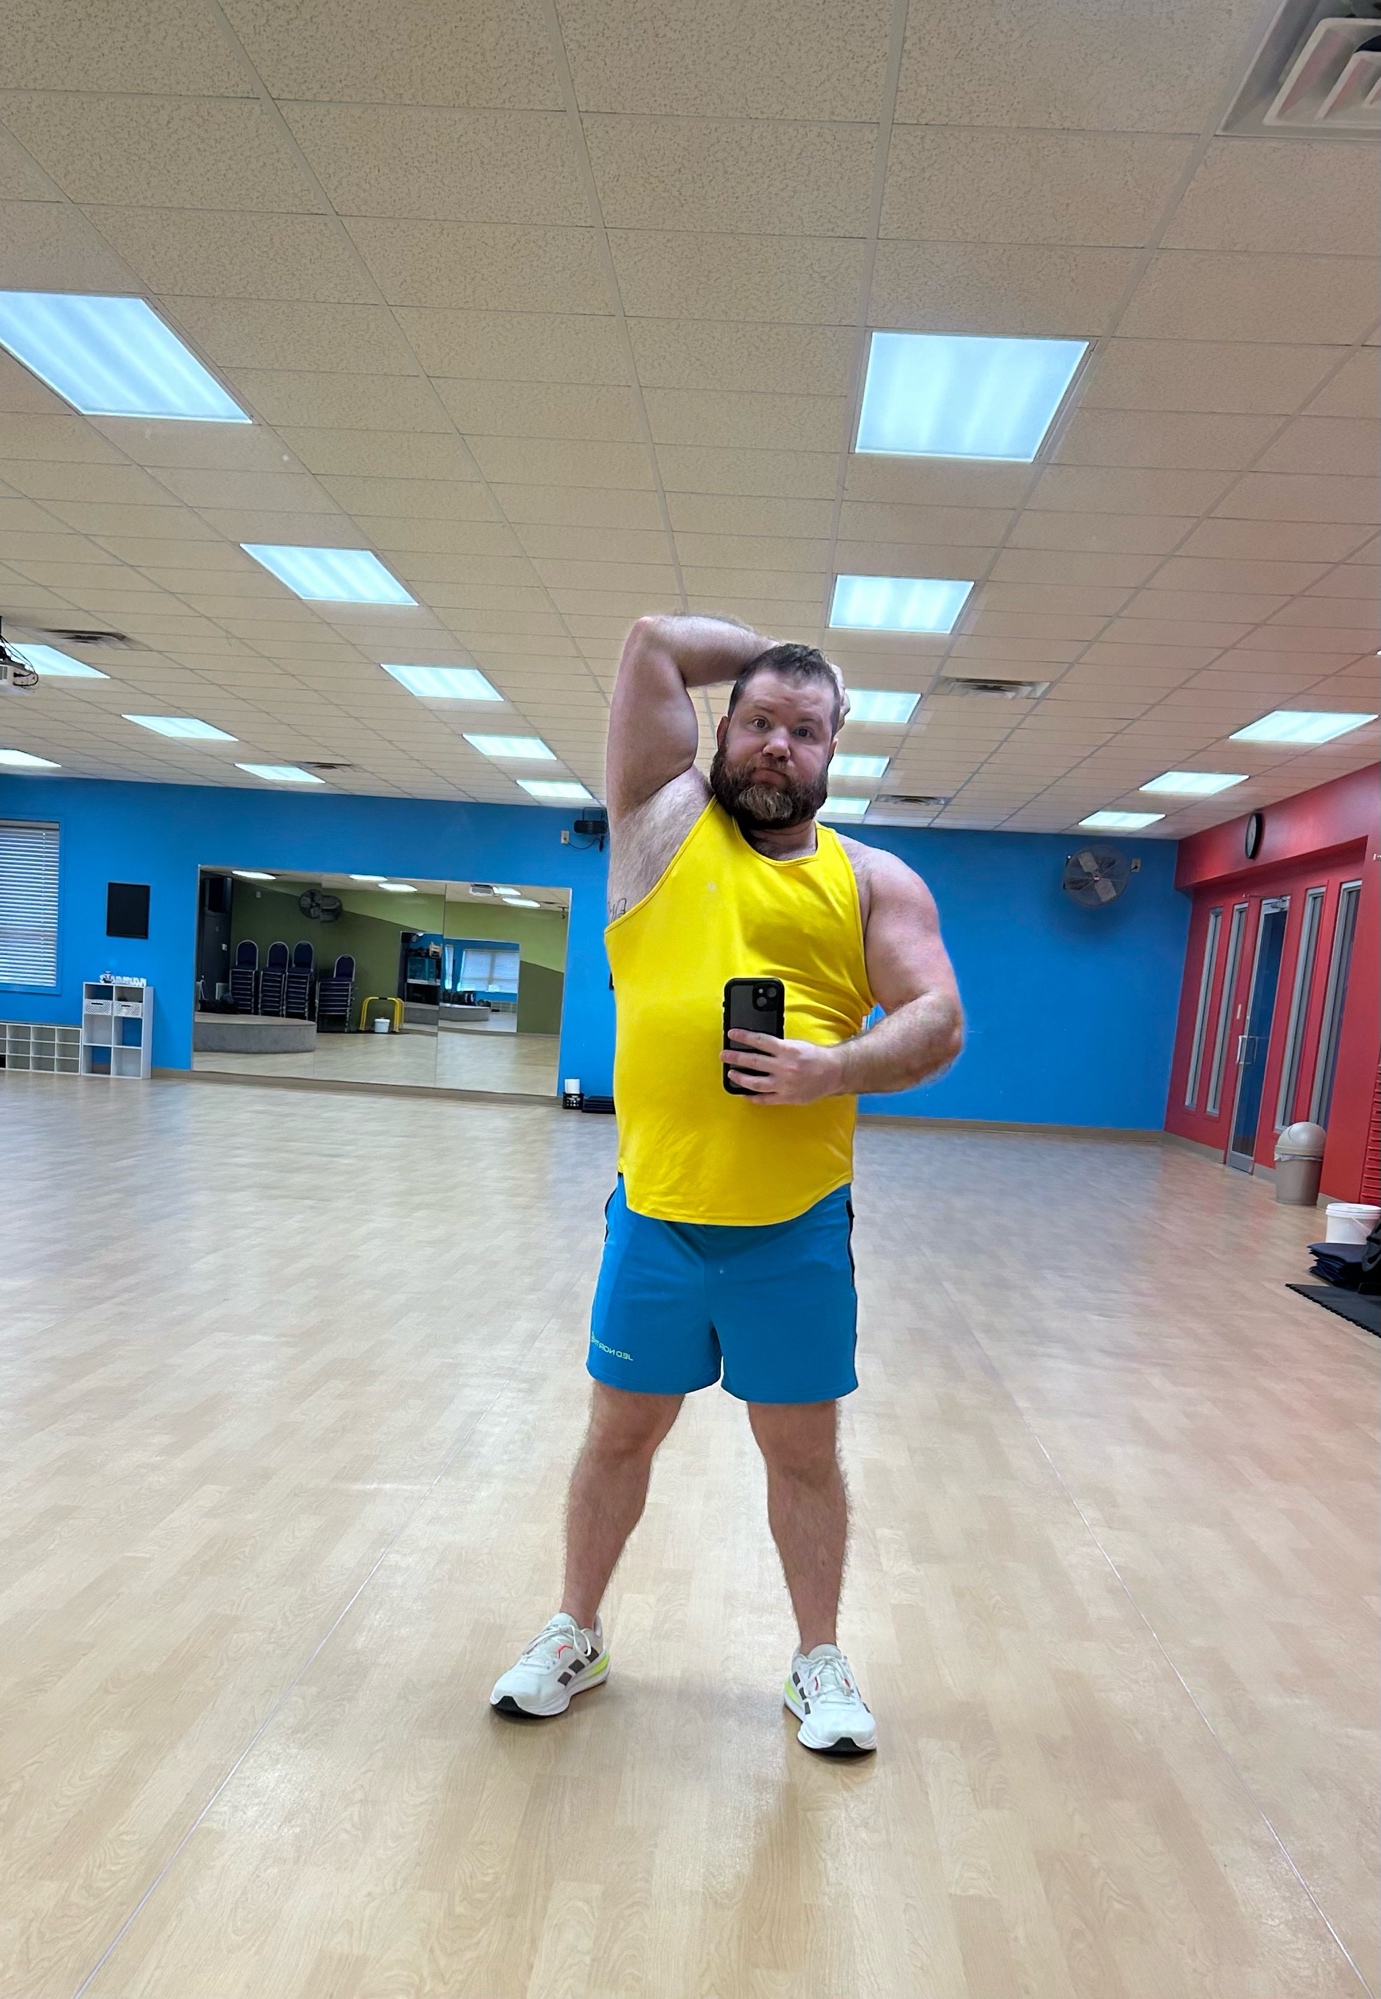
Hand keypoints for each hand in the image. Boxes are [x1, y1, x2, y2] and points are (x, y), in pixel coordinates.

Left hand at [721, 1030, 843, 1104]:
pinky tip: (744, 1093)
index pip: (760, 1041)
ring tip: (731, 1074)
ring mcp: (784, 1084)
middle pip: (753, 1061)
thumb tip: (756, 1045)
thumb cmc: (815, 1057)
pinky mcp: (786, 1097)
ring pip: (755, 1083)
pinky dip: (752, 1097)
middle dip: (735, 1057)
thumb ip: (778, 1046)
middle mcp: (784, 1067)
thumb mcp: (796, 1044)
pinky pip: (765, 1099)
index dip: (743, 1037)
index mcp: (787, 1050)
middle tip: (724, 1055)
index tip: (732, 1034)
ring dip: (740, 1078)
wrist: (834, 1072)